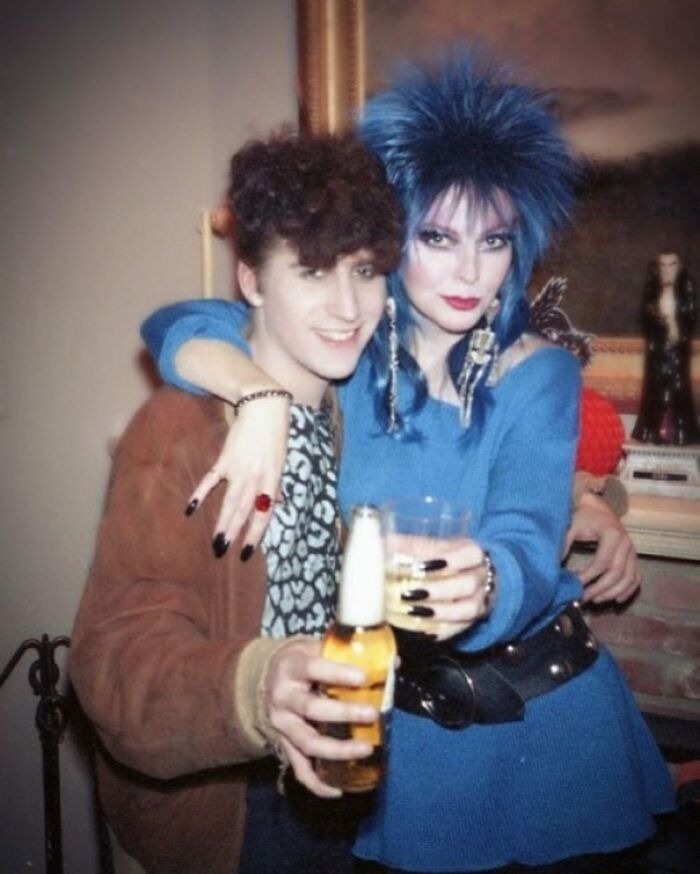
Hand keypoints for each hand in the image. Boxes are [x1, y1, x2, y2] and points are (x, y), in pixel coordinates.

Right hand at [187, 396, 289, 551]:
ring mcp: (239, 470)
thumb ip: (275, 483)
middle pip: (244, 511)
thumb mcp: (281, 461)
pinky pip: (211, 481)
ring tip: (215, 541)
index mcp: (272, 480)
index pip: (264, 513)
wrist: (263, 408)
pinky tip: (191, 508)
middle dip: (234, 533)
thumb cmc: (275, 434)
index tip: (248, 551)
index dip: (256, 534)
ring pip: (230, 501)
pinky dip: (201, 494)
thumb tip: (274, 504)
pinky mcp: (225, 459)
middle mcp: (256, 478)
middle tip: (223, 551)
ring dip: (222, 522)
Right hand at [264, 639, 376, 797]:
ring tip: (365, 749)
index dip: (337, 674)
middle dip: (343, 713)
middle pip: (311, 708)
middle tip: (372, 714)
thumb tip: (393, 663)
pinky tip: (338, 790)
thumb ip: (349, 654)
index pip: (312, 668)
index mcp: (291, 667)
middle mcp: (283, 697)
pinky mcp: (283, 744)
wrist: (265, 677)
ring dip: (337, 750)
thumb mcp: (316, 647)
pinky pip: (298, 767)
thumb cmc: (300, 660)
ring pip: (307, 742)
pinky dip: (317, 783)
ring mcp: (281, 724)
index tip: (363, 677)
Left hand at [393, 539, 492, 641]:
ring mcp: (480, 600)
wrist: (468, 574)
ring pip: (469, 610)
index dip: (451, 560)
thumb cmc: (442, 557)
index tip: (423, 565)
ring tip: (415, 612)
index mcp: (472, 553)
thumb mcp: (430, 545)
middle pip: (469, 585)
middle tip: (411, 593)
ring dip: (442, 613)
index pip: (471, 555)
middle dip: (440, 591)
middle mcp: (482, 577)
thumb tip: (376, 542)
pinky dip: (443, 631)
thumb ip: (407, 544)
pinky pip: (462, 628)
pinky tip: (424, 631)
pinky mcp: (474, 620)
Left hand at [564, 493, 640, 603]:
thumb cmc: (581, 516)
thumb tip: (555, 568)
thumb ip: (563, 545)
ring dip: (613, 593)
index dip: (589, 577)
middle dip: (600, 589)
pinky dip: (628, 590)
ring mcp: (632, 550)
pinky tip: (616, 600)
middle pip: (617, 573)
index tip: (575, 585)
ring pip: (629, 578)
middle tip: (583, 598)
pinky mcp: (634, 556)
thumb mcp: (570, 526)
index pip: (602, 562)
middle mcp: (626, 543)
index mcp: (611, 534)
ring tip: (595, 601)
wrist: (595, 506)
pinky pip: (636, 577)